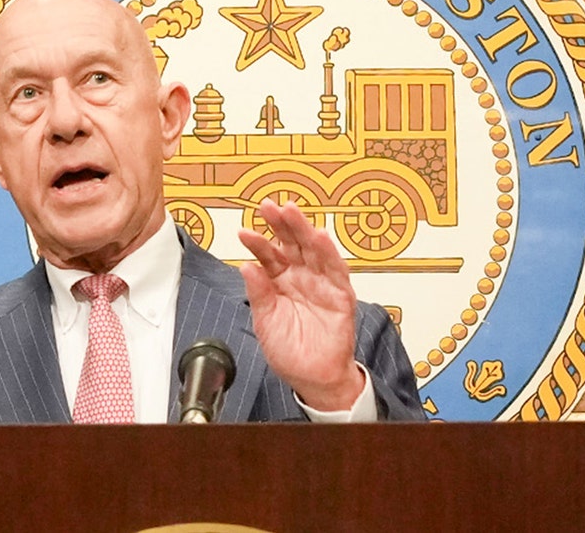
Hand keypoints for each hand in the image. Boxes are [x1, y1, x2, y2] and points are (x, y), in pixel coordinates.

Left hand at [237, 199, 364, 410]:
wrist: (313, 377)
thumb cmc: (290, 350)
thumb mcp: (265, 321)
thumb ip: (259, 293)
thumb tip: (246, 266)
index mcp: (280, 281)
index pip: (268, 255)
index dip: (257, 242)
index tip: (244, 232)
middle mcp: (301, 277)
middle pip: (291, 244)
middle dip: (281, 224)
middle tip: (270, 207)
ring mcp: (321, 283)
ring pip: (313, 250)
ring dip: (303, 230)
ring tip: (292, 213)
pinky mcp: (340, 295)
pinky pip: (336, 271)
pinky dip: (329, 253)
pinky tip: (320, 237)